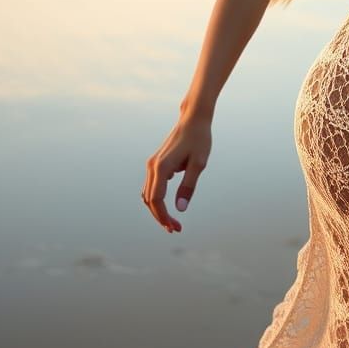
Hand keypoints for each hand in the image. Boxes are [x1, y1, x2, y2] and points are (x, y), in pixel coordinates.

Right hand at [141, 108, 212, 232]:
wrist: (193, 118)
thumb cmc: (199, 139)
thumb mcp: (199, 163)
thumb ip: (188, 186)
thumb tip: (180, 208)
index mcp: (161, 167)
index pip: (156, 200)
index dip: (164, 216)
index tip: (175, 227)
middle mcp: (152, 166)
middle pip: (150, 200)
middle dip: (161, 217)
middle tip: (175, 229)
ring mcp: (152, 163)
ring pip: (148, 194)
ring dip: (158, 209)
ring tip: (172, 221)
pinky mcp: (156, 162)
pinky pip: (152, 186)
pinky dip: (157, 199)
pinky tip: (169, 205)